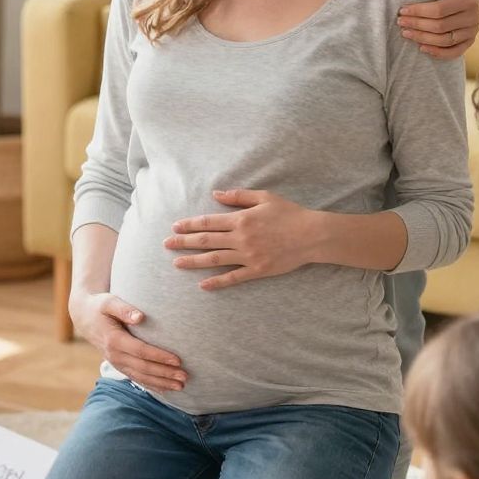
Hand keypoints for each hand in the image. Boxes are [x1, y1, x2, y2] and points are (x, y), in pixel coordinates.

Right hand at [69, 289, 185, 393]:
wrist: (85, 317)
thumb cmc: (100, 306)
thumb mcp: (108, 302)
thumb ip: (124, 309)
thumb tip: (140, 317)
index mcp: (113, 340)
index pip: (140, 351)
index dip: (159, 356)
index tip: (177, 360)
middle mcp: (115, 355)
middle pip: (143, 368)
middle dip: (165, 374)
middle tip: (184, 377)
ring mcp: (116, 363)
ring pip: (141, 377)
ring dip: (161, 383)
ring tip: (181, 386)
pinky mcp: (120, 366)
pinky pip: (136, 379)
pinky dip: (151, 385)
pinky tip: (166, 390)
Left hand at [165, 190, 310, 289]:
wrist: (311, 235)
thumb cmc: (289, 213)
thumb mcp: (264, 197)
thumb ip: (238, 196)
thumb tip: (216, 194)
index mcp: (241, 219)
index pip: (209, 222)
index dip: (190, 225)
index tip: (175, 227)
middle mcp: (241, 238)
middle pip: (206, 240)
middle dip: (184, 242)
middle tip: (166, 244)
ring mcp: (248, 256)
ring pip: (215, 259)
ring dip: (194, 261)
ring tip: (177, 263)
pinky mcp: (257, 270)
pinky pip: (233, 277)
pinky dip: (217, 282)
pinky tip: (203, 285)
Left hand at [399, 0, 478, 59]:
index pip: (439, 10)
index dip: (419, 11)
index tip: (402, 10)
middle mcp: (473, 17)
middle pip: (440, 26)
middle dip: (417, 25)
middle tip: (400, 22)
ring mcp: (473, 31)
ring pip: (445, 41)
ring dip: (423, 39)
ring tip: (406, 34)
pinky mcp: (470, 40)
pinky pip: (455, 52)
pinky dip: (438, 53)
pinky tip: (422, 48)